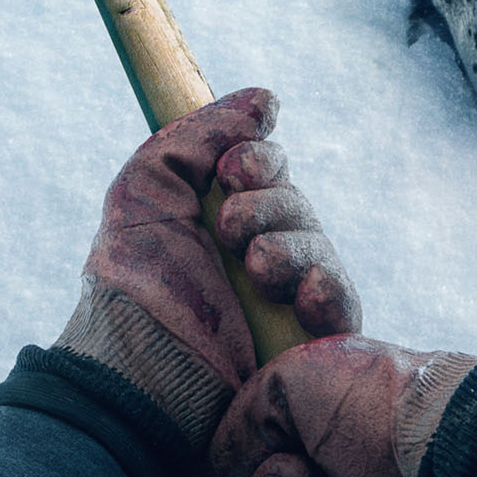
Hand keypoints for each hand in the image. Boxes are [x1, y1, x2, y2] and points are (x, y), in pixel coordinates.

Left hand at [54, 89, 359, 473]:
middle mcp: (256, 262)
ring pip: (322, 254)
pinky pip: (343, 309)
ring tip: (260, 271)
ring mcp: (284, 309)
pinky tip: (306, 295)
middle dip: (272, 209)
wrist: (137, 377)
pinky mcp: (309, 353)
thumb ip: (197, 135)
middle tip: (234, 232)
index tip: (233, 170)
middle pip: (299, 209)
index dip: (260, 163)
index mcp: (220, 224)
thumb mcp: (146, 191)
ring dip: (294, 251)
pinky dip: (329, 294)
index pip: (269, 176)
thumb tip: (265, 100)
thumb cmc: (133, 288)